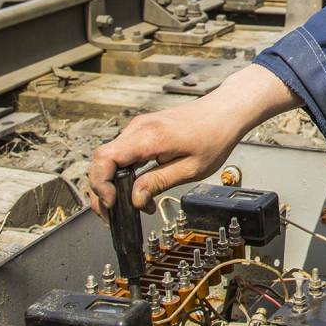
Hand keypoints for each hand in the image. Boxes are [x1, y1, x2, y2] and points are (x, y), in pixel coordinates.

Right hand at [88, 63, 300, 218]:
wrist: (226, 111)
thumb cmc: (215, 135)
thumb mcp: (191, 168)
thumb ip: (159, 183)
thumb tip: (134, 200)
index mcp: (148, 137)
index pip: (104, 159)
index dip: (100, 185)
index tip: (113, 204)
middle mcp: (138, 128)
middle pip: (101, 160)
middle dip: (103, 190)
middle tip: (115, 215)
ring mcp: (140, 127)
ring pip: (111, 158)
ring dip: (115, 183)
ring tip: (133, 205)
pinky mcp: (144, 130)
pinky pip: (124, 153)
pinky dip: (125, 172)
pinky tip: (140, 188)